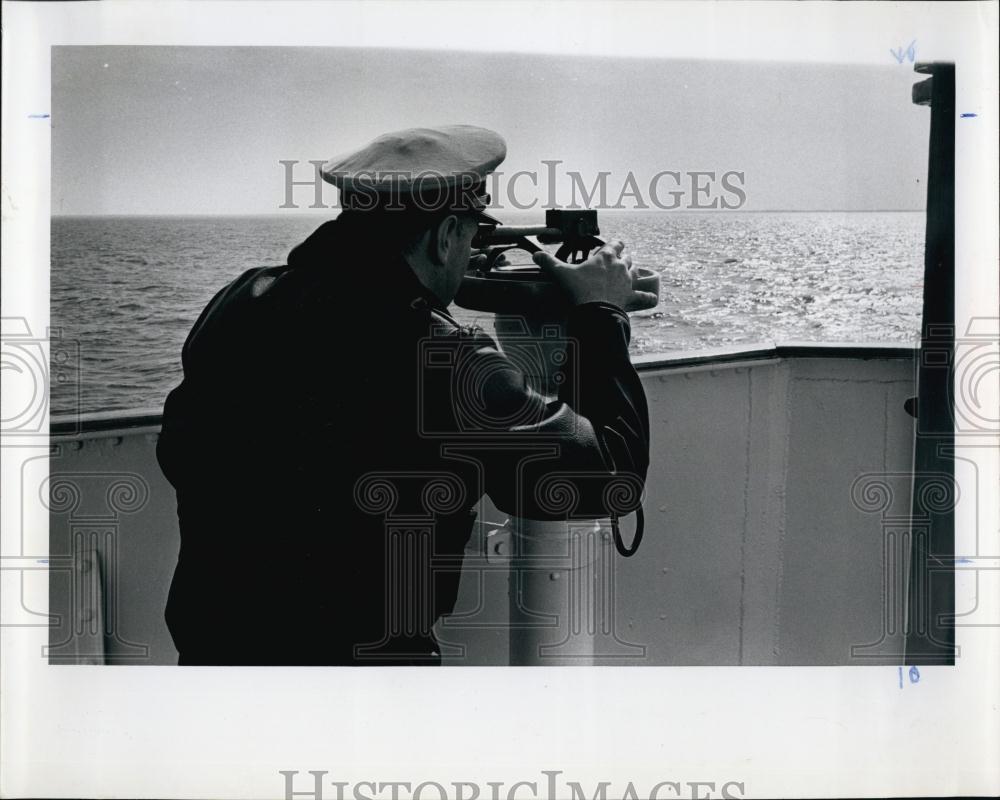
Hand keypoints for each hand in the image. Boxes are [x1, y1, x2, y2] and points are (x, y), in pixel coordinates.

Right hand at [533, 239, 655, 310]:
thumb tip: (536, 255)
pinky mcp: (632, 296)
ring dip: (633, 273)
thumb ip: (549, 263)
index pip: (615, 244)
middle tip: (614, 264)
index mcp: (606, 256)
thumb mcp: (561, 273)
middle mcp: (621, 266)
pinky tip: (651, 297)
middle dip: (622, 259)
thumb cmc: (579, 288)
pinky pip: (645, 296)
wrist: (593, 310)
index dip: (613, 245)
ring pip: (636, 272)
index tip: (609, 248)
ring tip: (628, 276)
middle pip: (627, 257)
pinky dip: (649, 296)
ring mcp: (628, 281)